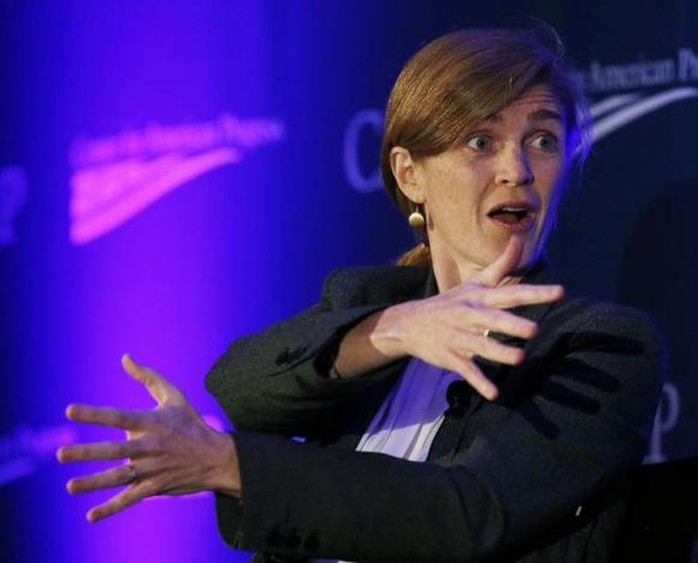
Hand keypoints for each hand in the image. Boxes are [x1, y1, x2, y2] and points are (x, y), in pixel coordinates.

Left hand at [56, 354, 239, 522]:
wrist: (217, 457)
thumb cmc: (191, 423)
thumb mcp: (174, 396)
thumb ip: (148, 377)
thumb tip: (125, 358)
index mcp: (153, 423)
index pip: (119, 417)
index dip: (95, 414)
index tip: (70, 411)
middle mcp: (151, 446)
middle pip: (115, 450)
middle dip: (88, 453)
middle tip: (61, 454)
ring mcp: (153, 469)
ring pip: (120, 477)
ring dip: (94, 482)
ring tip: (70, 486)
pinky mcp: (156, 487)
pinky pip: (131, 498)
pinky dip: (112, 508)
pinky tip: (91, 516)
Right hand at [345, 236, 563, 399]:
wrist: (408, 323)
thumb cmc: (450, 302)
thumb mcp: (474, 283)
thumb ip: (500, 265)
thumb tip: (518, 240)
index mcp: (479, 298)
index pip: (510, 293)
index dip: (534, 293)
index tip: (559, 292)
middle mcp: (469, 315)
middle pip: (493, 320)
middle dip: (511, 325)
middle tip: (533, 330)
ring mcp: (458, 337)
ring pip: (480, 346)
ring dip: (499, 352)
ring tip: (518, 357)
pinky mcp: (450, 356)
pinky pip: (466, 370)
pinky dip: (479, 382)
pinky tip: (494, 393)